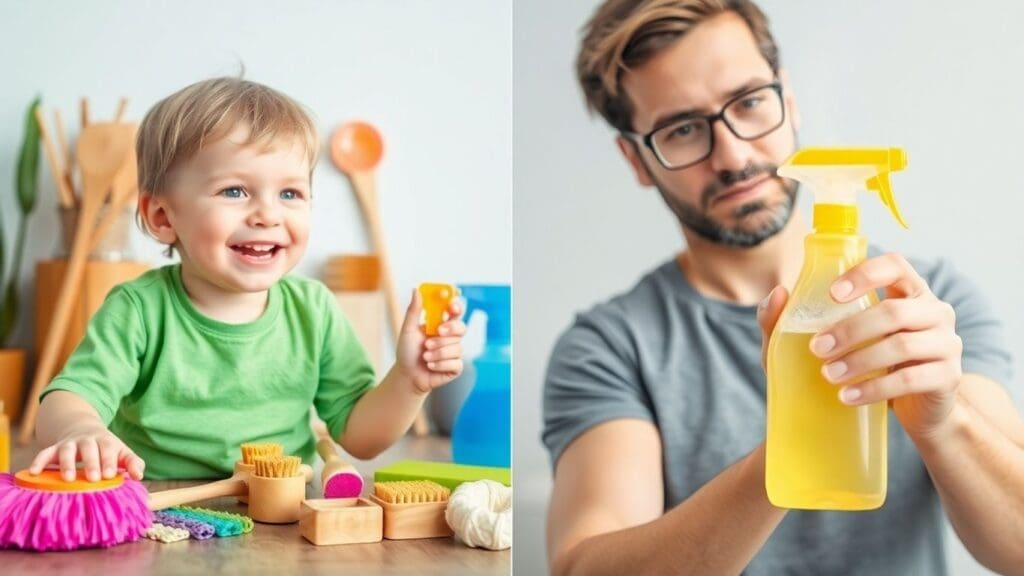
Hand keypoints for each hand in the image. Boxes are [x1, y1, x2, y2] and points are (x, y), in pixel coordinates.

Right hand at [29, 426, 145, 481]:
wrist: (84, 429)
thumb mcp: (122, 452)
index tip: (110, 475)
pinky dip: (38, 461)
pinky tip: (33, 472)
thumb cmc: (107, 448)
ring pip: (66, 450)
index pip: (109, 449)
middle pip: (89, 448)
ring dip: (67, 463)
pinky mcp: (54, 448)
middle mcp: (87, 441)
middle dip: (91, 463)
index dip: (109, 461)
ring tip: (69, 478)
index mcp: (106, 441)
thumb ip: (133, 463)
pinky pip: (44, 453)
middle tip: (94, 478)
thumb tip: (139, 476)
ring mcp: (69, 444)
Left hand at [396, 288, 466, 393]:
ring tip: (425, 356)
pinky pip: (455, 363)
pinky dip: (440, 364)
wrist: (407, 375)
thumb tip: (416, 290)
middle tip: (437, 332)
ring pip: (456, 347)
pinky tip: (430, 366)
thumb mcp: (408, 329)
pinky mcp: (455, 367)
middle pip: (461, 327)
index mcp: (441, 325)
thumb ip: (414, 310)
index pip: (454, 312)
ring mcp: (454, 352)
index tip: (451, 307)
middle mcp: (450, 337)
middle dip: (450, 330)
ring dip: (438, 352)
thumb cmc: (407, 352)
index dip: (456, 307)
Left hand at [759, 253, 962, 438]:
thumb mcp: (829, 340)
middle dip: (851, 329)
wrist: (915, 413)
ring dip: (860, 360)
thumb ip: (793, 318)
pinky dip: (875, 388)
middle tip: (817, 348)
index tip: (833, 293)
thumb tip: (777, 293)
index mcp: (909, 291)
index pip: (896, 265)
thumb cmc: (868, 365)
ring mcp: (947, 343)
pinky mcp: (949, 377)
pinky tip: (848, 397)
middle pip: (894, 310)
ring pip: (903, 345)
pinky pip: (911, 380)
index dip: (866, 273)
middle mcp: (934, 310)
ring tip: (828, 375)